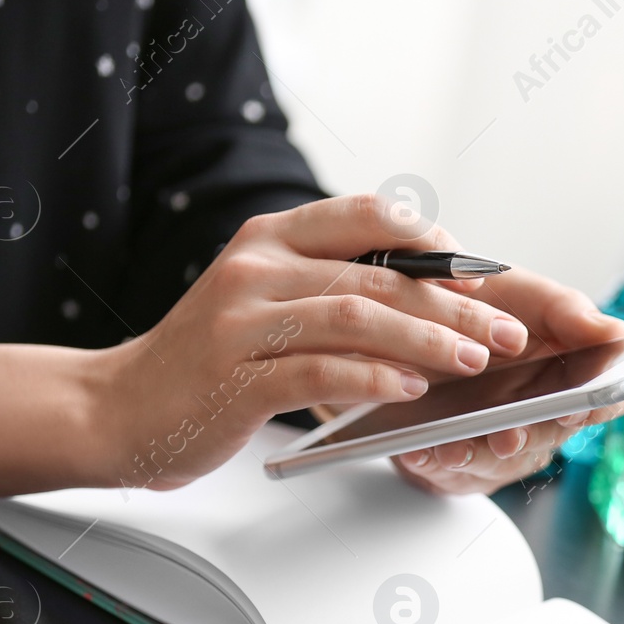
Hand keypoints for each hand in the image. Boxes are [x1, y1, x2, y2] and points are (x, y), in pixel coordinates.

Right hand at [0, 194, 537, 499]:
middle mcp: (258, 267)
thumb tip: (426, 289)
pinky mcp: (236, 376)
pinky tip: (413, 388)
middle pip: (379, 273)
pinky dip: (374, 376)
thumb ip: (332, 283)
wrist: (117, 408)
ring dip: (427, 337)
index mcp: (272, 239)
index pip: (367, 215)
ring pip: (356, 315)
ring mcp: (244, 320)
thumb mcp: (266, 300)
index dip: (435, 242)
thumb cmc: (207, 362)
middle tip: (506, 330)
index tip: (484, 275)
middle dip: (454, 302)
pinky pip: (319, 369)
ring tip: (475, 358)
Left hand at [392, 267, 623, 495]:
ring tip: (453, 449)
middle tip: (509, 435)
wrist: (411, 320)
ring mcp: (503, 441)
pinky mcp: (463, 463)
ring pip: (501, 463)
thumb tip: (617, 332)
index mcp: (571, 376)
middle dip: (528, 438)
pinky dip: (434, 464)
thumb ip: (569, 312)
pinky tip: (420, 452)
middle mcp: (542, 414)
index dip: (596, 407)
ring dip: (478, 457)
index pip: (605, 400)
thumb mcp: (523, 296)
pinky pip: (453, 475)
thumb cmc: (480, 308)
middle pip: (550, 437)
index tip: (575, 406)